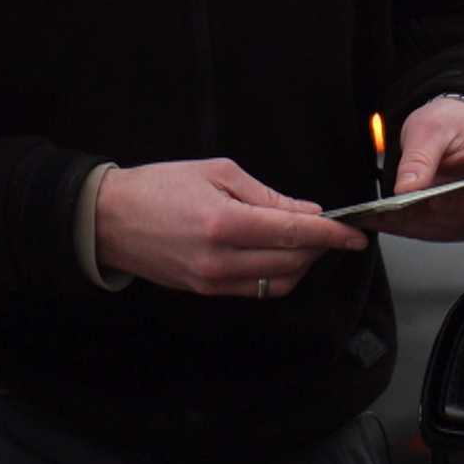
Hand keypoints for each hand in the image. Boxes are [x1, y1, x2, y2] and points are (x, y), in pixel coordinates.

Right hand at [94, 158, 367, 295]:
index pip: (294, 233)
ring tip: (307, 242)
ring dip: (302, 265)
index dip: (331, 235)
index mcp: (224, 222)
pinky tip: (279, 255)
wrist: (108, 219)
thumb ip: (266, 196)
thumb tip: (306, 211)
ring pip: (277, 283)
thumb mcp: (217, 172)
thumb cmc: (159, 186)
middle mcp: (220, 258)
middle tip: (332, 231)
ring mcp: (211, 281)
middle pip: (292, 263)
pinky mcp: (204, 292)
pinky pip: (255, 291)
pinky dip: (276, 276)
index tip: (354, 234)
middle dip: (320, 249)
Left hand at [364, 97, 463, 240]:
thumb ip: (420, 157)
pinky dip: (411, 227)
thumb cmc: (454, 122)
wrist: (451, 128)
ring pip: (454, 229)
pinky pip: (439, 231)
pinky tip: (386, 219)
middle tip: (395, 209)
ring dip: (416, 224)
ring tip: (383, 214)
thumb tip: (407, 188)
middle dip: (432, 215)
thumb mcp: (432, 127)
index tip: (436, 199)